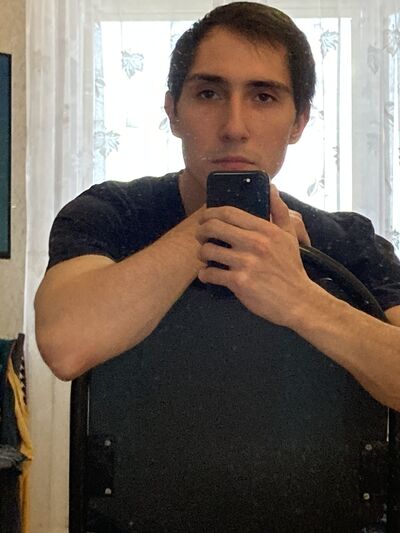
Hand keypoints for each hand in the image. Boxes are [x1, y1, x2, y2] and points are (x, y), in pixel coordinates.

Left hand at [196, 185, 313, 326]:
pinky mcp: (239, 282)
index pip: (229, 212)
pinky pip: (211, 274)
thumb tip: (271, 188)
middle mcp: (254, 243)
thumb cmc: (291, 268)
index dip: (210, 213)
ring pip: (208, 250)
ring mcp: (246, 263)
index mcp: (265, 229)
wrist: (298, 300)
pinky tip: (207, 275)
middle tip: (200, 236)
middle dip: (201, 231)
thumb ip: (279, 210)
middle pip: (213, 227)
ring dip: (201, 253)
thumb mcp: (289, 236)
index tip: (205, 218)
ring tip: (205, 257)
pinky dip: (204, 275)